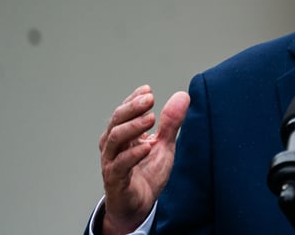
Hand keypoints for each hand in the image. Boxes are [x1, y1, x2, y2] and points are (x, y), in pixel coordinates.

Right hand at [98, 85, 189, 234]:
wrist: (138, 205)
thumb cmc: (146, 173)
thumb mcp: (164, 145)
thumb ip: (171, 123)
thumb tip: (182, 96)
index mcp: (123, 135)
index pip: (123, 112)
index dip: (133, 99)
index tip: (147, 90)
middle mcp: (113, 146)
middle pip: (116, 121)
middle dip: (132, 107)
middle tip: (150, 98)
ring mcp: (112, 162)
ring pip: (114, 139)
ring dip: (133, 126)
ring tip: (151, 118)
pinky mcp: (116, 179)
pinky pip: (120, 164)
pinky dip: (133, 153)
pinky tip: (147, 146)